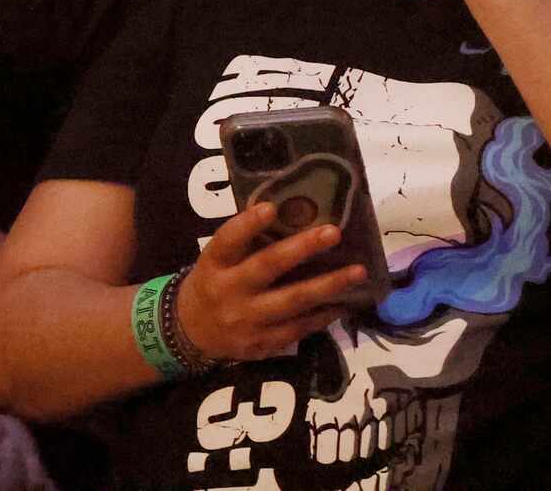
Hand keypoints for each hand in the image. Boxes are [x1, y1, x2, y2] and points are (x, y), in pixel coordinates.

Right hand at [172, 201, 371, 362]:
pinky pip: (300, 328)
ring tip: (358, 271)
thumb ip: (245, 242)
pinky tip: (346, 301)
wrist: (192, 332)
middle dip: (302, 249)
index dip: (248, 224)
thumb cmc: (214, 282)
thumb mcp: (217, 260)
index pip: (228, 240)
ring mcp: (248, 321)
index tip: (271, 207)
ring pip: (292, 301)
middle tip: (333, 232)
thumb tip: (293, 212)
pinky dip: (324, 314)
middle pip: (267, 266)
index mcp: (215, 264)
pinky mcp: (263, 344)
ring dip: (328, 285)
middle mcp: (229, 291)